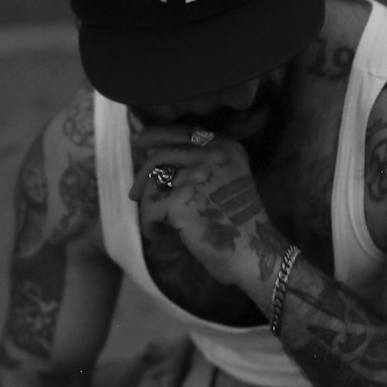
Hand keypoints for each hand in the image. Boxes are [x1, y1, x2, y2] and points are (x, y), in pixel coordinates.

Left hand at [128, 127, 286, 290]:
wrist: (252, 254)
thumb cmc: (237, 226)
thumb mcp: (226, 183)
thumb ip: (198, 166)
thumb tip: (153, 157)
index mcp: (226, 149)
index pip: (185, 133)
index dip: (158, 135)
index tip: (138, 141)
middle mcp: (213, 156)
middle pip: (163, 154)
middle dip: (143, 174)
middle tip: (134, 194)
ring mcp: (198, 175)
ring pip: (153, 180)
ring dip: (147, 204)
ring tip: (155, 223)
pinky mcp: (183, 199)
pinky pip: (150, 206)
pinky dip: (149, 224)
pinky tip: (158, 235)